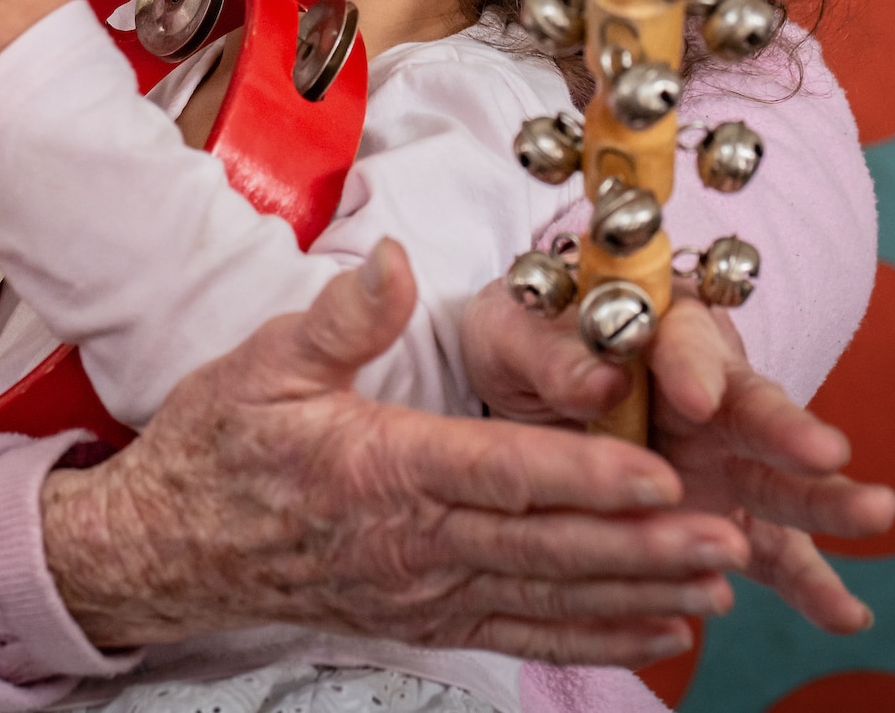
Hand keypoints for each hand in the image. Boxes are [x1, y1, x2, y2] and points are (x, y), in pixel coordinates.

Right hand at [40, 241, 745, 665]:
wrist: (165, 545)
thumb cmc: (218, 444)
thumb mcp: (264, 360)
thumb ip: (341, 315)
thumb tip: (393, 259)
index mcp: (380, 466)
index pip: (502, 474)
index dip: (586, 477)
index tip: (660, 475)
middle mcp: (411, 540)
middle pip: (546, 546)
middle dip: (644, 544)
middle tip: (729, 536)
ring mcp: (420, 590)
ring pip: (547, 595)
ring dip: (637, 590)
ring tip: (720, 580)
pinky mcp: (422, 617)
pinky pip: (521, 632)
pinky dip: (593, 634)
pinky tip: (656, 629)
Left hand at [460, 279, 894, 634]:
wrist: (519, 399)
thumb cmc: (523, 346)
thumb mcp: (512, 337)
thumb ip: (550, 356)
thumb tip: (598, 382)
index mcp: (657, 326)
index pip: (682, 342)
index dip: (691, 368)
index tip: (695, 398)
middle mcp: (705, 390)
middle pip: (754, 407)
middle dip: (788, 431)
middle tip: (824, 453)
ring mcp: (720, 458)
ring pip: (781, 479)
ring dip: (827, 500)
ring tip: (877, 512)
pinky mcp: (720, 514)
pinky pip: (772, 551)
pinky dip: (809, 584)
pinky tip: (847, 615)